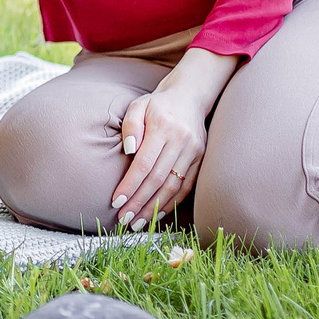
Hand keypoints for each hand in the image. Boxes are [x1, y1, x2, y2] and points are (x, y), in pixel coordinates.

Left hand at [111, 82, 210, 230]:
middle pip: (158, 179)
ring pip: (173, 186)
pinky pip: (186, 186)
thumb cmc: (157, 104)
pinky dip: (171, 202)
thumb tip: (128, 151)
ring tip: (138, 222)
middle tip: (124, 219)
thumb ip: (130, 126)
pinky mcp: (201, 159)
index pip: (144, 164)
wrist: (190, 96)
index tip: (116, 201)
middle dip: (140, 202)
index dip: (130, 185)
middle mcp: (181, 141)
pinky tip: (156, 213)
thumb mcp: (138, 106)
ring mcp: (194, 151)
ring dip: (154, 208)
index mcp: (163, 127)